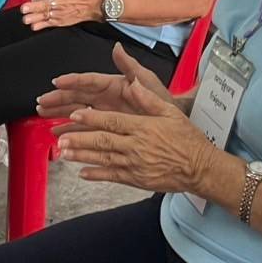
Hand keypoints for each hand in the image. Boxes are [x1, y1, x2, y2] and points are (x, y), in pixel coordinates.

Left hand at [22, 0, 102, 29]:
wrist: (92, 4)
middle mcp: (60, 1)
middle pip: (45, 4)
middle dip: (34, 7)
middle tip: (24, 8)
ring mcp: (59, 12)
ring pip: (46, 15)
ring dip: (35, 17)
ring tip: (26, 19)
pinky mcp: (60, 21)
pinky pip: (49, 24)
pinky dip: (41, 25)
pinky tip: (34, 26)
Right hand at [37, 43, 176, 120]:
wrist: (171, 123)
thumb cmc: (162, 100)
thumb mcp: (148, 81)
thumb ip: (130, 67)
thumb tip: (117, 48)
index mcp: (113, 84)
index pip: (88, 81)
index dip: (72, 81)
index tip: (57, 82)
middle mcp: (105, 98)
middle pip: (76, 96)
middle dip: (58, 98)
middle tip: (42, 101)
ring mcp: (104, 113)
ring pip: (76, 111)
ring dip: (59, 113)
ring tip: (42, 115)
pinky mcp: (104, 128)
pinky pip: (84, 128)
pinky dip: (71, 131)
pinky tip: (58, 134)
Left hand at [54, 94, 218, 193]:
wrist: (200, 168)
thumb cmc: (187, 138)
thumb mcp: (170, 112)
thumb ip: (148, 99)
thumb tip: (132, 83)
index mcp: (143, 127)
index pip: (112, 121)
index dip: (91, 118)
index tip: (75, 115)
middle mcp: (136, 146)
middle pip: (103, 141)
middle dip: (79, 139)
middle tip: (61, 138)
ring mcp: (135, 165)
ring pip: (103, 159)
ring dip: (82, 156)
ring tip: (63, 153)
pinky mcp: (137, 179)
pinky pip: (113, 176)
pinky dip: (96, 174)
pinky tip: (82, 172)